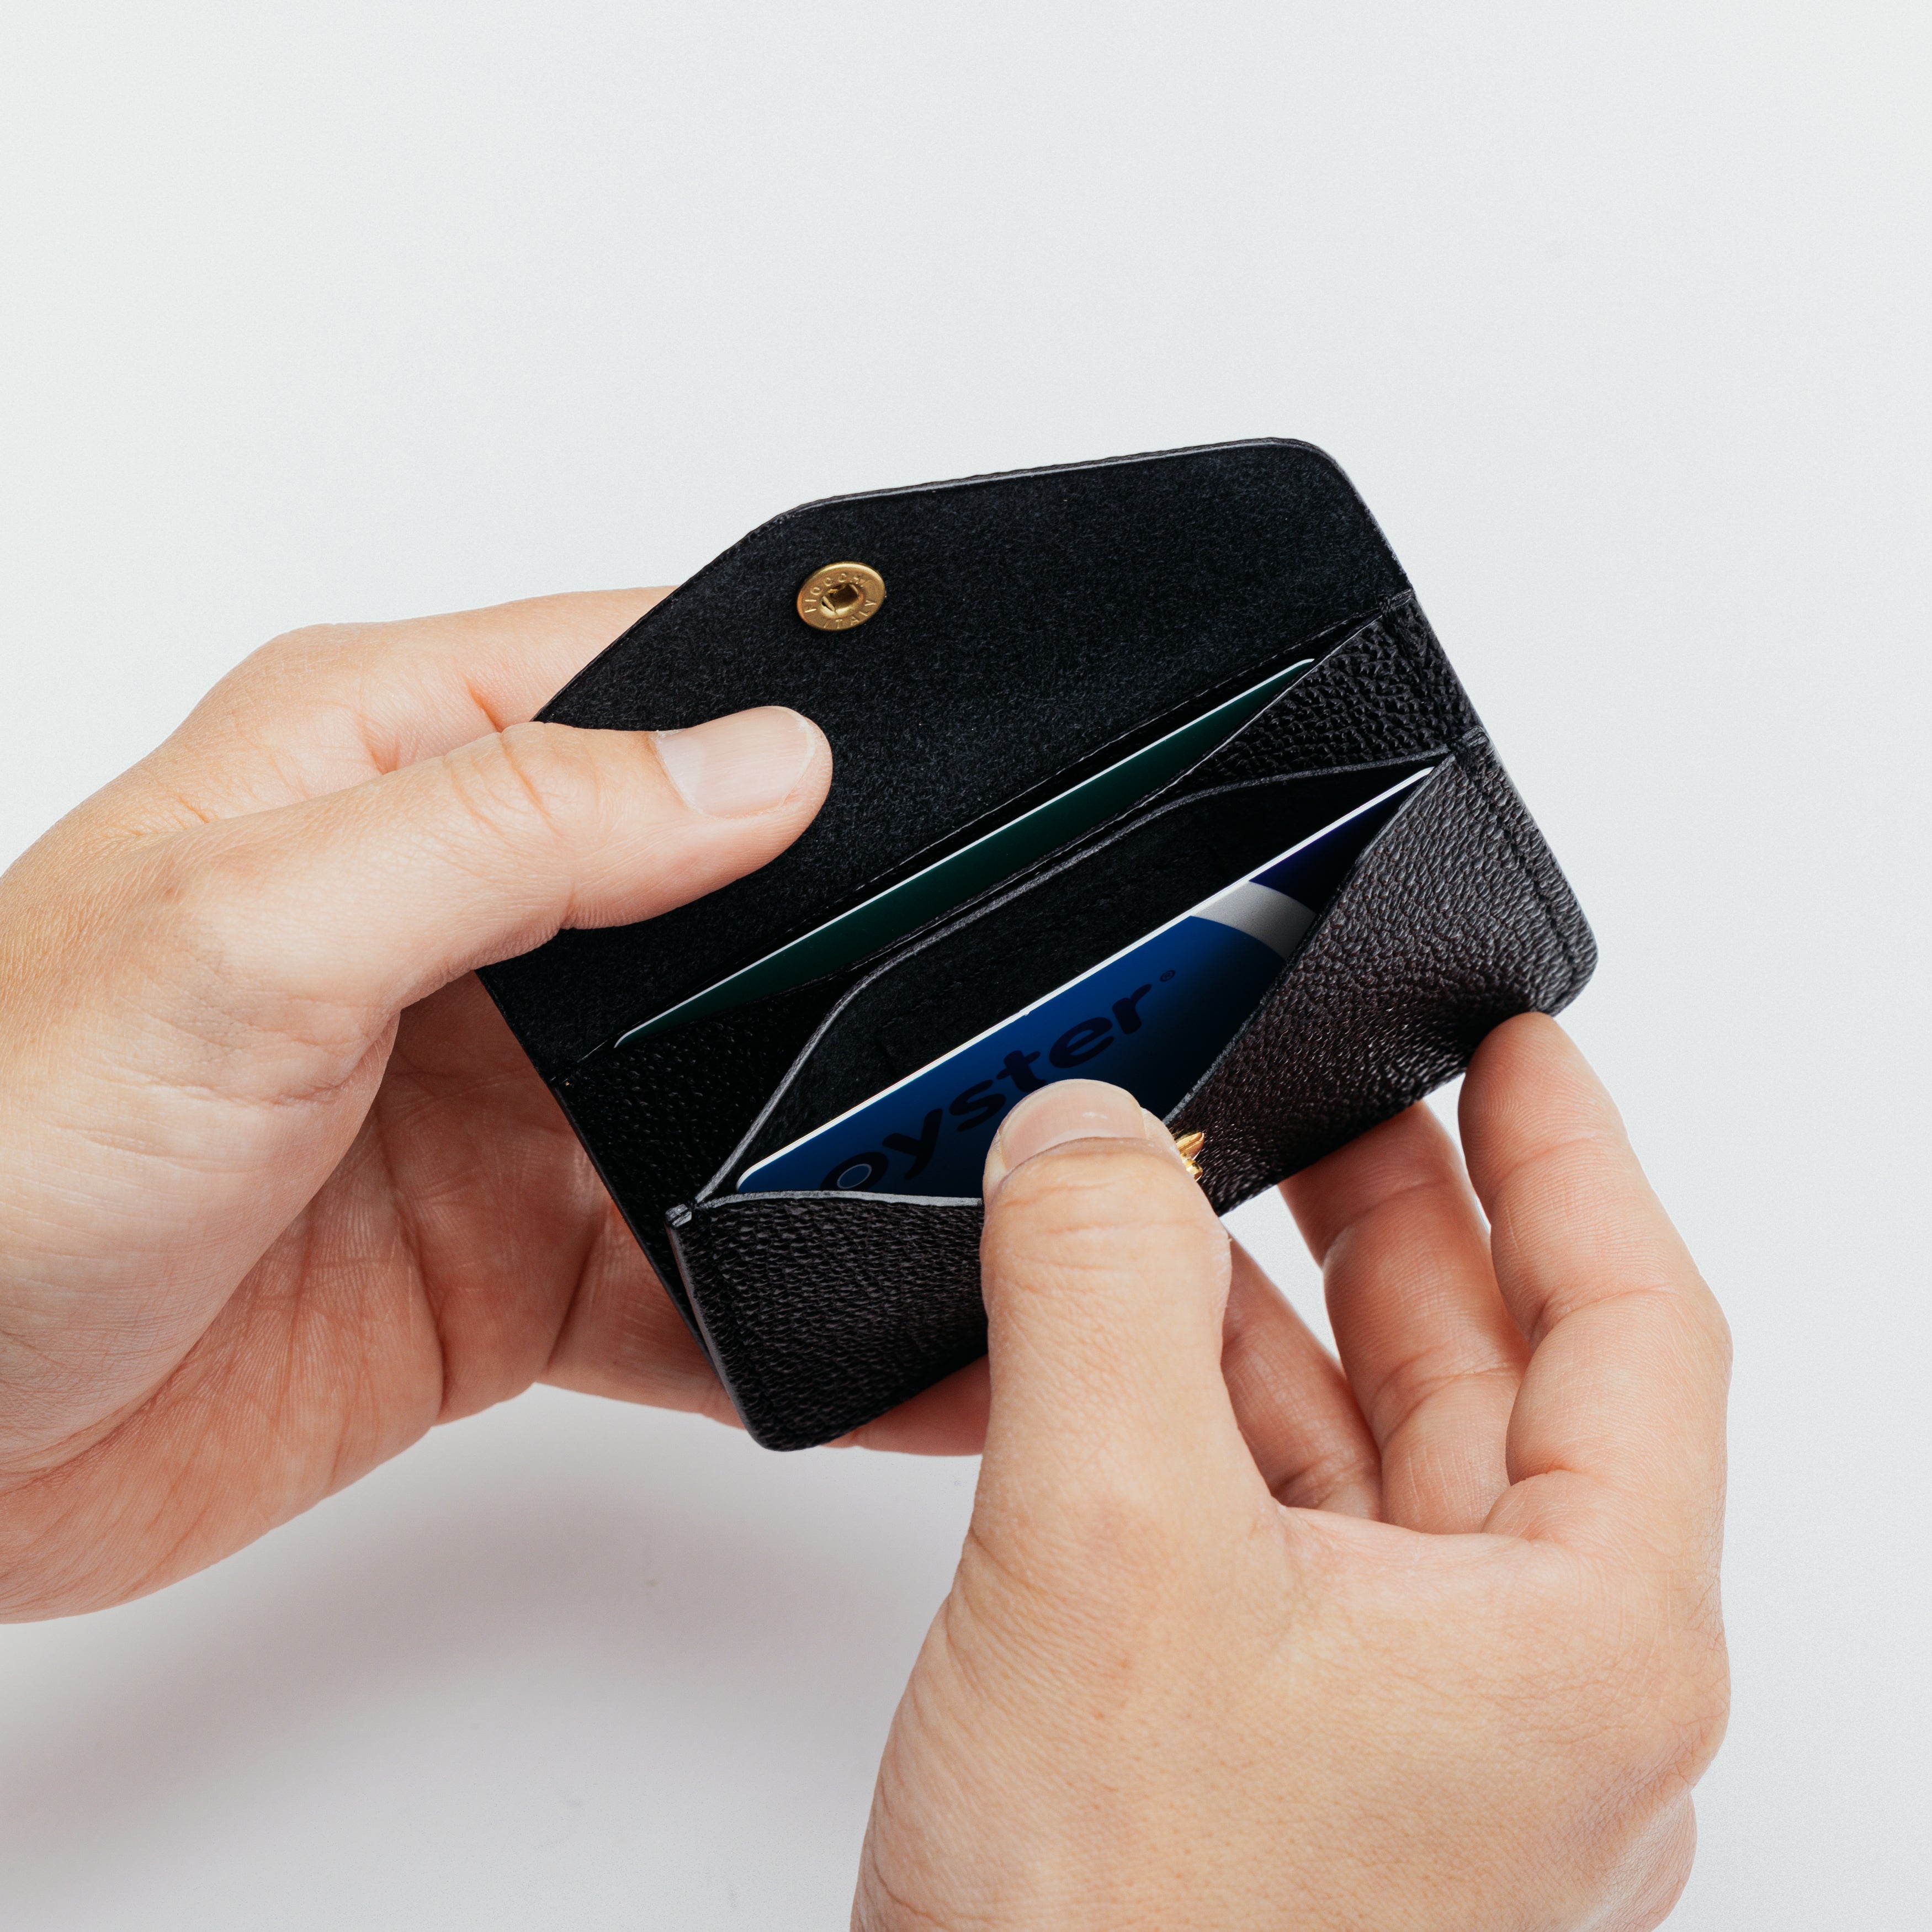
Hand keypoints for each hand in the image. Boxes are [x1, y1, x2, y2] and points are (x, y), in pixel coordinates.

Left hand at [0, 592, 975, 1619]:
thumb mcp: (251, 937)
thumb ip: (515, 831)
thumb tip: (761, 766)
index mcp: (387, 768)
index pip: (647, 675)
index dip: (798, 710)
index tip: (949, 770)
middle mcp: (464, 921)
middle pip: (730, 895)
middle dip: (856, 941)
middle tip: (994, 986)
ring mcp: (506, 1094)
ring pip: (737, 1089)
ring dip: (838, 1128)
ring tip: (963, 1161)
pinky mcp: (519, 1253)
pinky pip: (698, 1265)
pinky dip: (787, 1298)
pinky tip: (874, 1320)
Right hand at [855, 1017, 1729, 1930]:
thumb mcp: (1110, 1552)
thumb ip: (1098, 1295)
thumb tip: (1088, 1134)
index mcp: (1582, 1647)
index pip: (1635, 1327)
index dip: (1573, 1153)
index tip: (1516, 1040)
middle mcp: (1519, 1700)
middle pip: (1496, 1382)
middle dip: (1406, 1216)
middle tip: (1335, 1089)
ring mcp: (1398, 1745)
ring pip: (1369, 1461)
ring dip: (1281, 1317)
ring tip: (1199, 1200)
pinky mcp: (1275, 1772)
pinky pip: (1271, 1538)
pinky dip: (1201, 1425)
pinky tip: (1117, 1366)